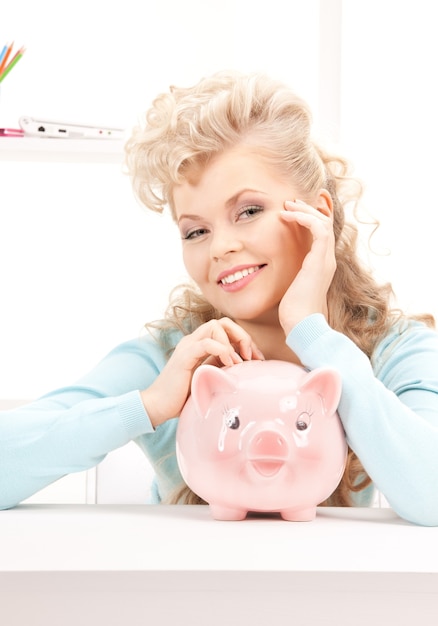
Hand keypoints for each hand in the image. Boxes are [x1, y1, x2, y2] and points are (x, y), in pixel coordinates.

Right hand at [141, 318, 263, 426]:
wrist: (158, 406)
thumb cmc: (183, 396)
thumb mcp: (210, 378)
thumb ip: (222, 368)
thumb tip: (246, 367)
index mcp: (200, 344)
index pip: (227, 328)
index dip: (245, 340)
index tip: (257, 359)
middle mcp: (194, 341)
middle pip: (223, 322)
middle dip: (242, 336)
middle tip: (252, 357)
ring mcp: (188, 346)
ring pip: (215, 325)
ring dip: (234, 341)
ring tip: (241, 362)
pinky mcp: (184, 356)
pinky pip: (207, 343)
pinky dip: (223, 350)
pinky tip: (230, 364)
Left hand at [278, 197, 335, 335]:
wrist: (303, 326)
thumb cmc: (294, 314)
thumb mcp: (290, 290)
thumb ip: (289, 278)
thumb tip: (275, 275)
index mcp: (320, 266)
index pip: (322, 235)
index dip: (312, 218)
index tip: (294, 210)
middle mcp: (326, 261)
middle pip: (325, 225)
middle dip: (308, 210)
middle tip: (290, 203)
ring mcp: (325, 260)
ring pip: (323, 223)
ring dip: (305, 211)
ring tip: (287, 206)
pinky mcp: (319, 261)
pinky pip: (319, 229)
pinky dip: (305, 218)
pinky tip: (287, 216)